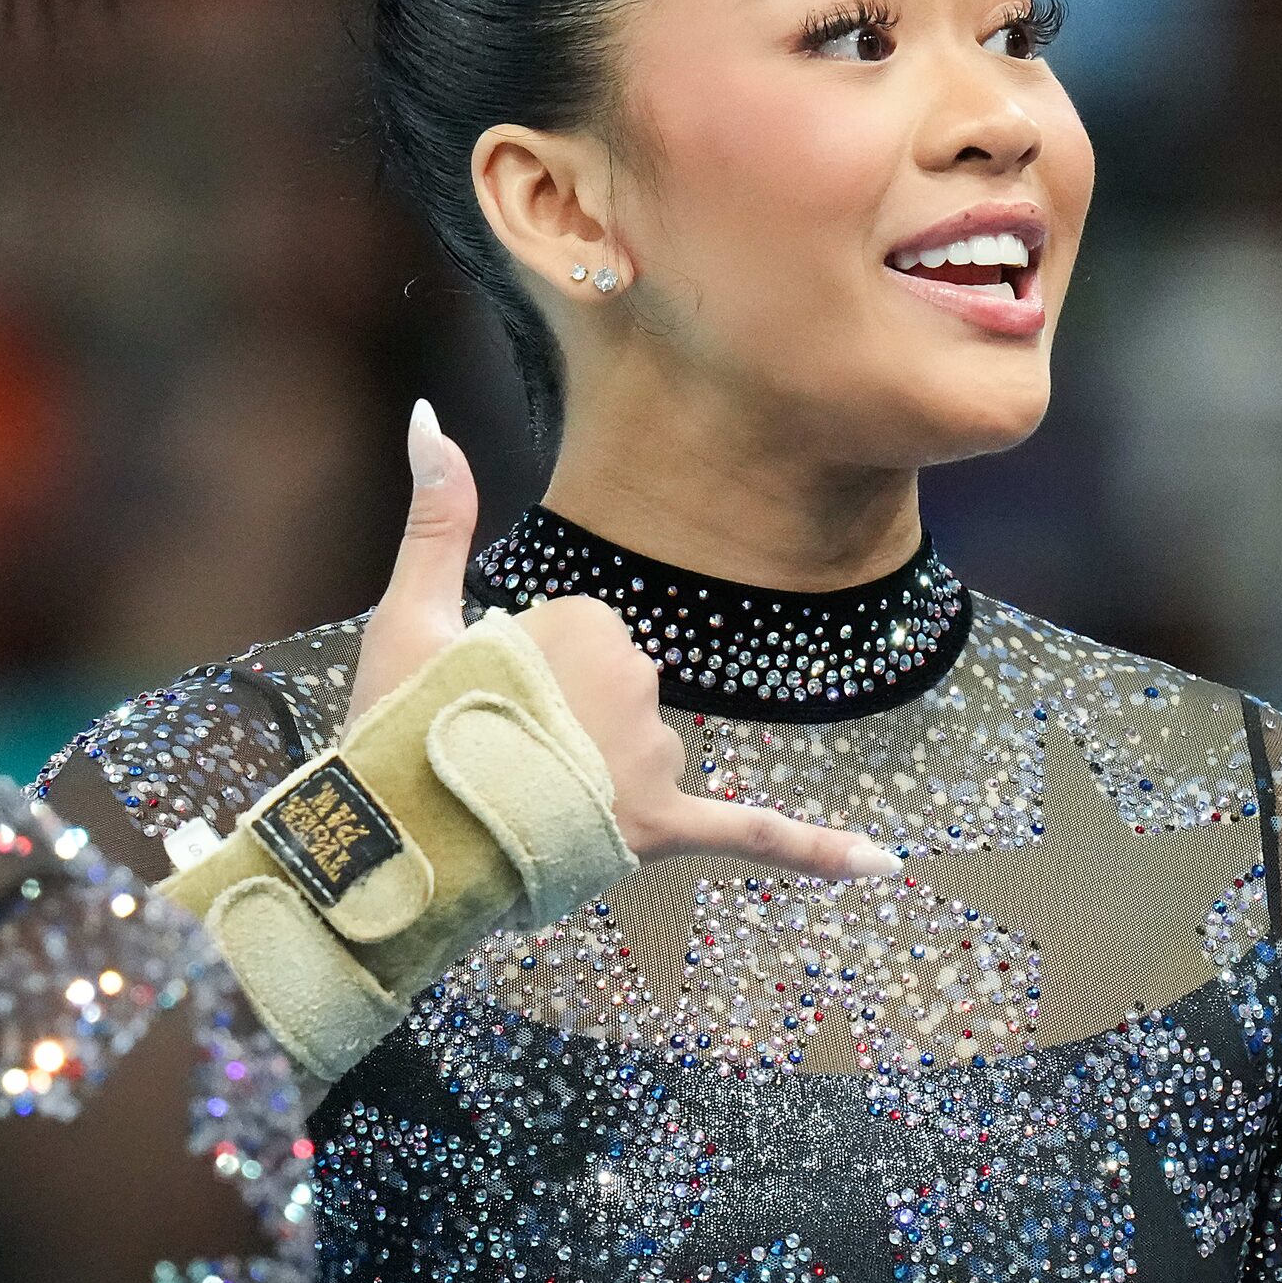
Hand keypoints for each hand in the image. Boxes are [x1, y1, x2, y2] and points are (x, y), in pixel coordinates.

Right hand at [348, 401, 903, 879]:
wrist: (401, 845)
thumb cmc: (400, 726)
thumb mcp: (413, 612)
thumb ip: (440, 515)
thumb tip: (430, 416)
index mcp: (590, 624)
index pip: (579, 636)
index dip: (523, 670)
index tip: (474, 698)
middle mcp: (639, 682)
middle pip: (616, 690)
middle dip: (563, 720)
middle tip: (489, 749)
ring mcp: (655, 758)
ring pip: (645, 752)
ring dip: (596, 774)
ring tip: (518, 799)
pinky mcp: (666, 827)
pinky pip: (751, 832)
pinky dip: (815, 852)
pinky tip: (880, 866)